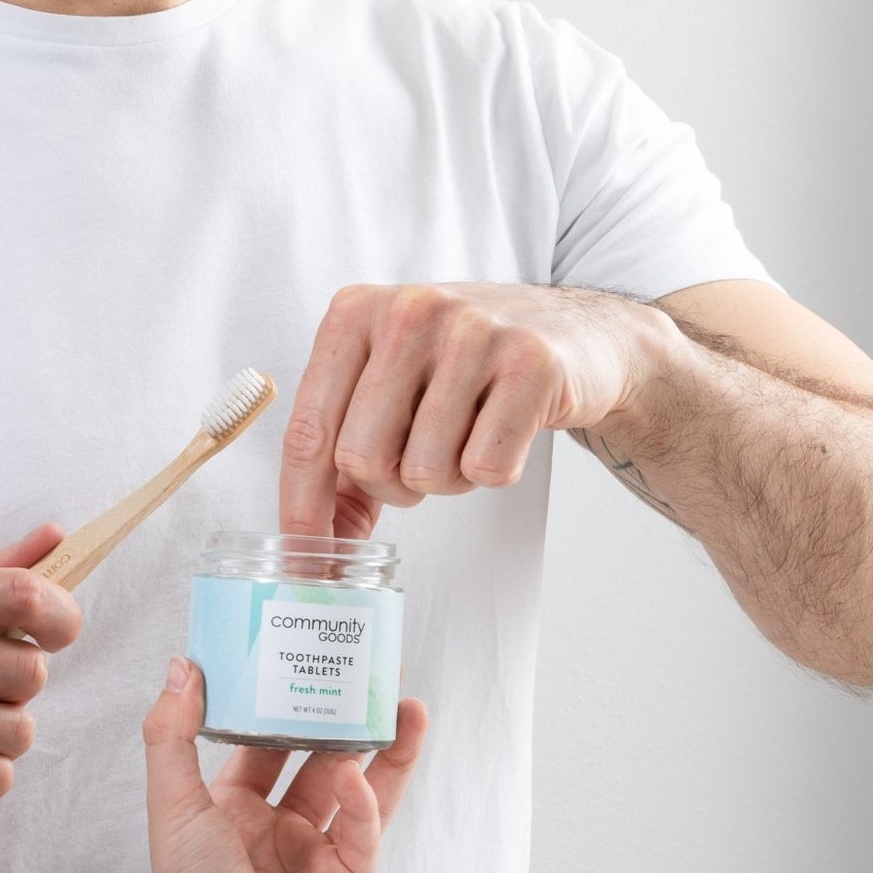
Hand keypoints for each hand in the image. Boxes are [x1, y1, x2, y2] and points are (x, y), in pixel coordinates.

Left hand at [140, 659, 425, 872]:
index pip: (267, 740)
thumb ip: (173, 730)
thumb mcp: (173, 797)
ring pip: (361, 788)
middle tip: (368, 674)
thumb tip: (183, 665)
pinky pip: (363, 831)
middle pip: (322, 757)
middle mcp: (280, 825)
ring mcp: (319, 853)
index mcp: (236, 805)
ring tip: (406, 705)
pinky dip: (363, 801)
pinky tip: (357, 776)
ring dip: (384, 748)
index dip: (285, 703)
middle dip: (346, 719)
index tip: (301, 660)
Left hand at [278, 281, 681, 536]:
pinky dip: (492, 471)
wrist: (571, 333)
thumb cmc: (462, 367)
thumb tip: (309, 543)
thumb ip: (341, 454)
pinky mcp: (530, 363)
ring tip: (465, 437)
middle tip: (418, 467)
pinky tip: (502, 431)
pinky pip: (487, 469)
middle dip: (389, 487)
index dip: (301, 506)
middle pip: (360, 457)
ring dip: (446, 479)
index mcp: (353, 312)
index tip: (301, 560)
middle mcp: (406, 312)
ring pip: (425, 470)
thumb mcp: (389, 385)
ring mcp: (470, 332)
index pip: (307, 430)